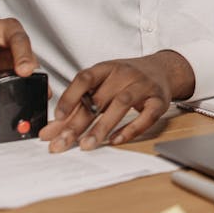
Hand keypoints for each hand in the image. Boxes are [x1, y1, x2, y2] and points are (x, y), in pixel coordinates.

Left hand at [38, 50, 194, 152]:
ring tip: (86, 145)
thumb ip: (77, 106)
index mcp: (108, 67)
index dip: (69, 97)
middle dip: (78, 123)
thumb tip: (50, 131)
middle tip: (62, 143)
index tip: (56, 118)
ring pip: (121, 105)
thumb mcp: (102, 84)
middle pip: (99, 98)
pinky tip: (116, 140)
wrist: (163, 69)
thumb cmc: (127, 79)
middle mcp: (125, 73)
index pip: (85, 78)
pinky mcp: (159, 100)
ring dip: (102, 127)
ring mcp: (144, 85)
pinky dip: (131, 129)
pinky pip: (146, 116)